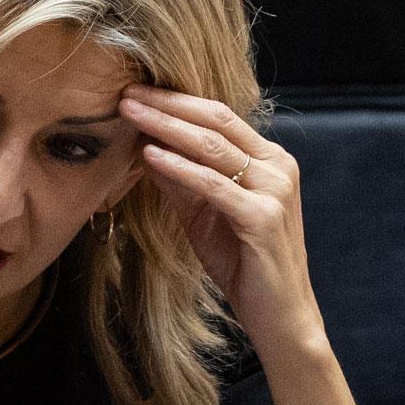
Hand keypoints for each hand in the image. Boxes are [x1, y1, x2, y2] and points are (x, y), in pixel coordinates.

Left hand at [117, 84, 320, 349]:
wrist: (279, 314)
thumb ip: (180, 179)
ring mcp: (275, 190)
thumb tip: (144, 146)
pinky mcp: (264, 218)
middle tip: (126, 90)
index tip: (136, 90)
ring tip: (130, 113)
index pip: (218, 116)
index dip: (176, 100)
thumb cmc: (242, 263)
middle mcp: (278, 166)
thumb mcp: (202, 214)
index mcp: (268, 159)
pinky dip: (180, 168)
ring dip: (166, 127)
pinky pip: (214, 186)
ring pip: (214, 147)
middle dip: (167, 104)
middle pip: (216, 121)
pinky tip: (150, 156)